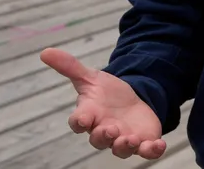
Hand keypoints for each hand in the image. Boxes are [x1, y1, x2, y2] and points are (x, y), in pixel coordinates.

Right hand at [39, 48, 165, 158]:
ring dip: (125, 146)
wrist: (131, 101)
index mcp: (90, 116)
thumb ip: (70, 67)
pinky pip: (146, 151)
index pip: (78, 122)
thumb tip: (45, 52)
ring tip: (130, 139)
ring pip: (120, 150)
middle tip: (110, 129)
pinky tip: (158, 145)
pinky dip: (152, 150)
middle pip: (99, 140)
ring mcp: (123, 138)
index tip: (82, 120)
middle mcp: (104, 131)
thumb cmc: (105, 94)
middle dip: (103, 136)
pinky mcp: (142, 141)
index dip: (79, 122)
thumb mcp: (91, 77)